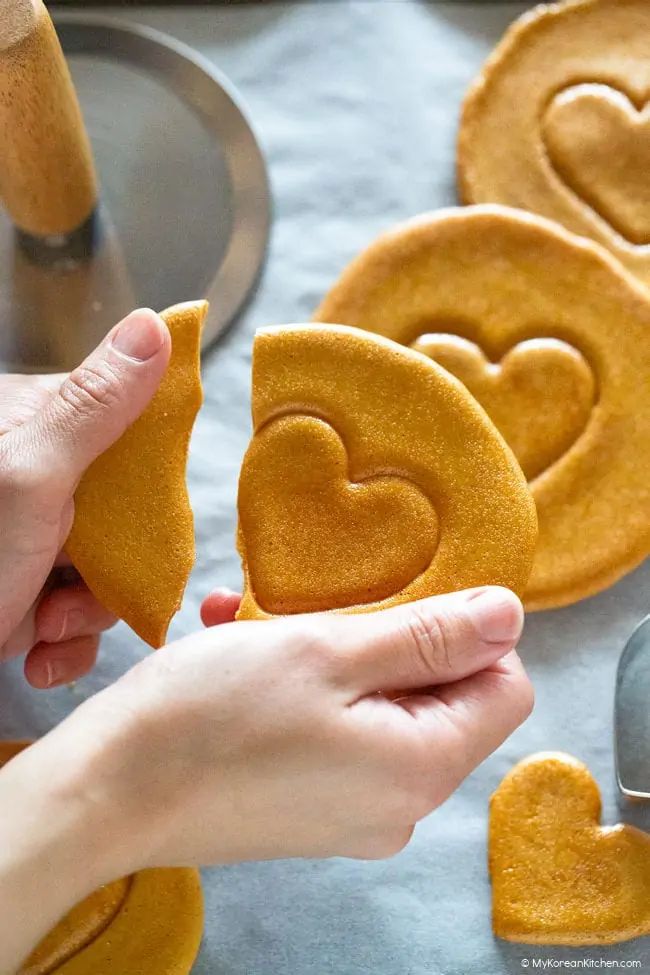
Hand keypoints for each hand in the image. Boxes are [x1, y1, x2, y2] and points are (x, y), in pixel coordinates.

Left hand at [0, 310, 170, 686]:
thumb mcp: (30, 477)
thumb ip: (96, 406)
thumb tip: (157, 324)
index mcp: (31, 428)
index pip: (127, 430)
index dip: (146, 480)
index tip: (139, 521)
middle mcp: (30, 476)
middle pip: (122, 512)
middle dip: (106, 570)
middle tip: (68, 593)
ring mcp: (25, 535)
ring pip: (102, 568)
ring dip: (82, 616)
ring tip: (40, 627)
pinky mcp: (20, 586)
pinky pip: (73, 612)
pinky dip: (61, 645)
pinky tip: (34, 654)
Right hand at [0, 586, 530, 969]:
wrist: (105, 792)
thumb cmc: (210, 716)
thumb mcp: (329, 651)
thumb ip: (429, 635)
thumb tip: (509, 614)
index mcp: (421, 767)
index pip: (504, 686)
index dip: (467, 633)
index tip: (404, 599)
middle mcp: (399, 803)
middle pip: (437, 695)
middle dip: (384, 637)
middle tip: (320, 606)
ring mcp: (351, 812)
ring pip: (377, 705)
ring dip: (331, 652)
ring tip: (263, 621)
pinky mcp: (308, 809)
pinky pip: (335, 733)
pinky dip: (303, 688)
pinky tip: (244, 649)